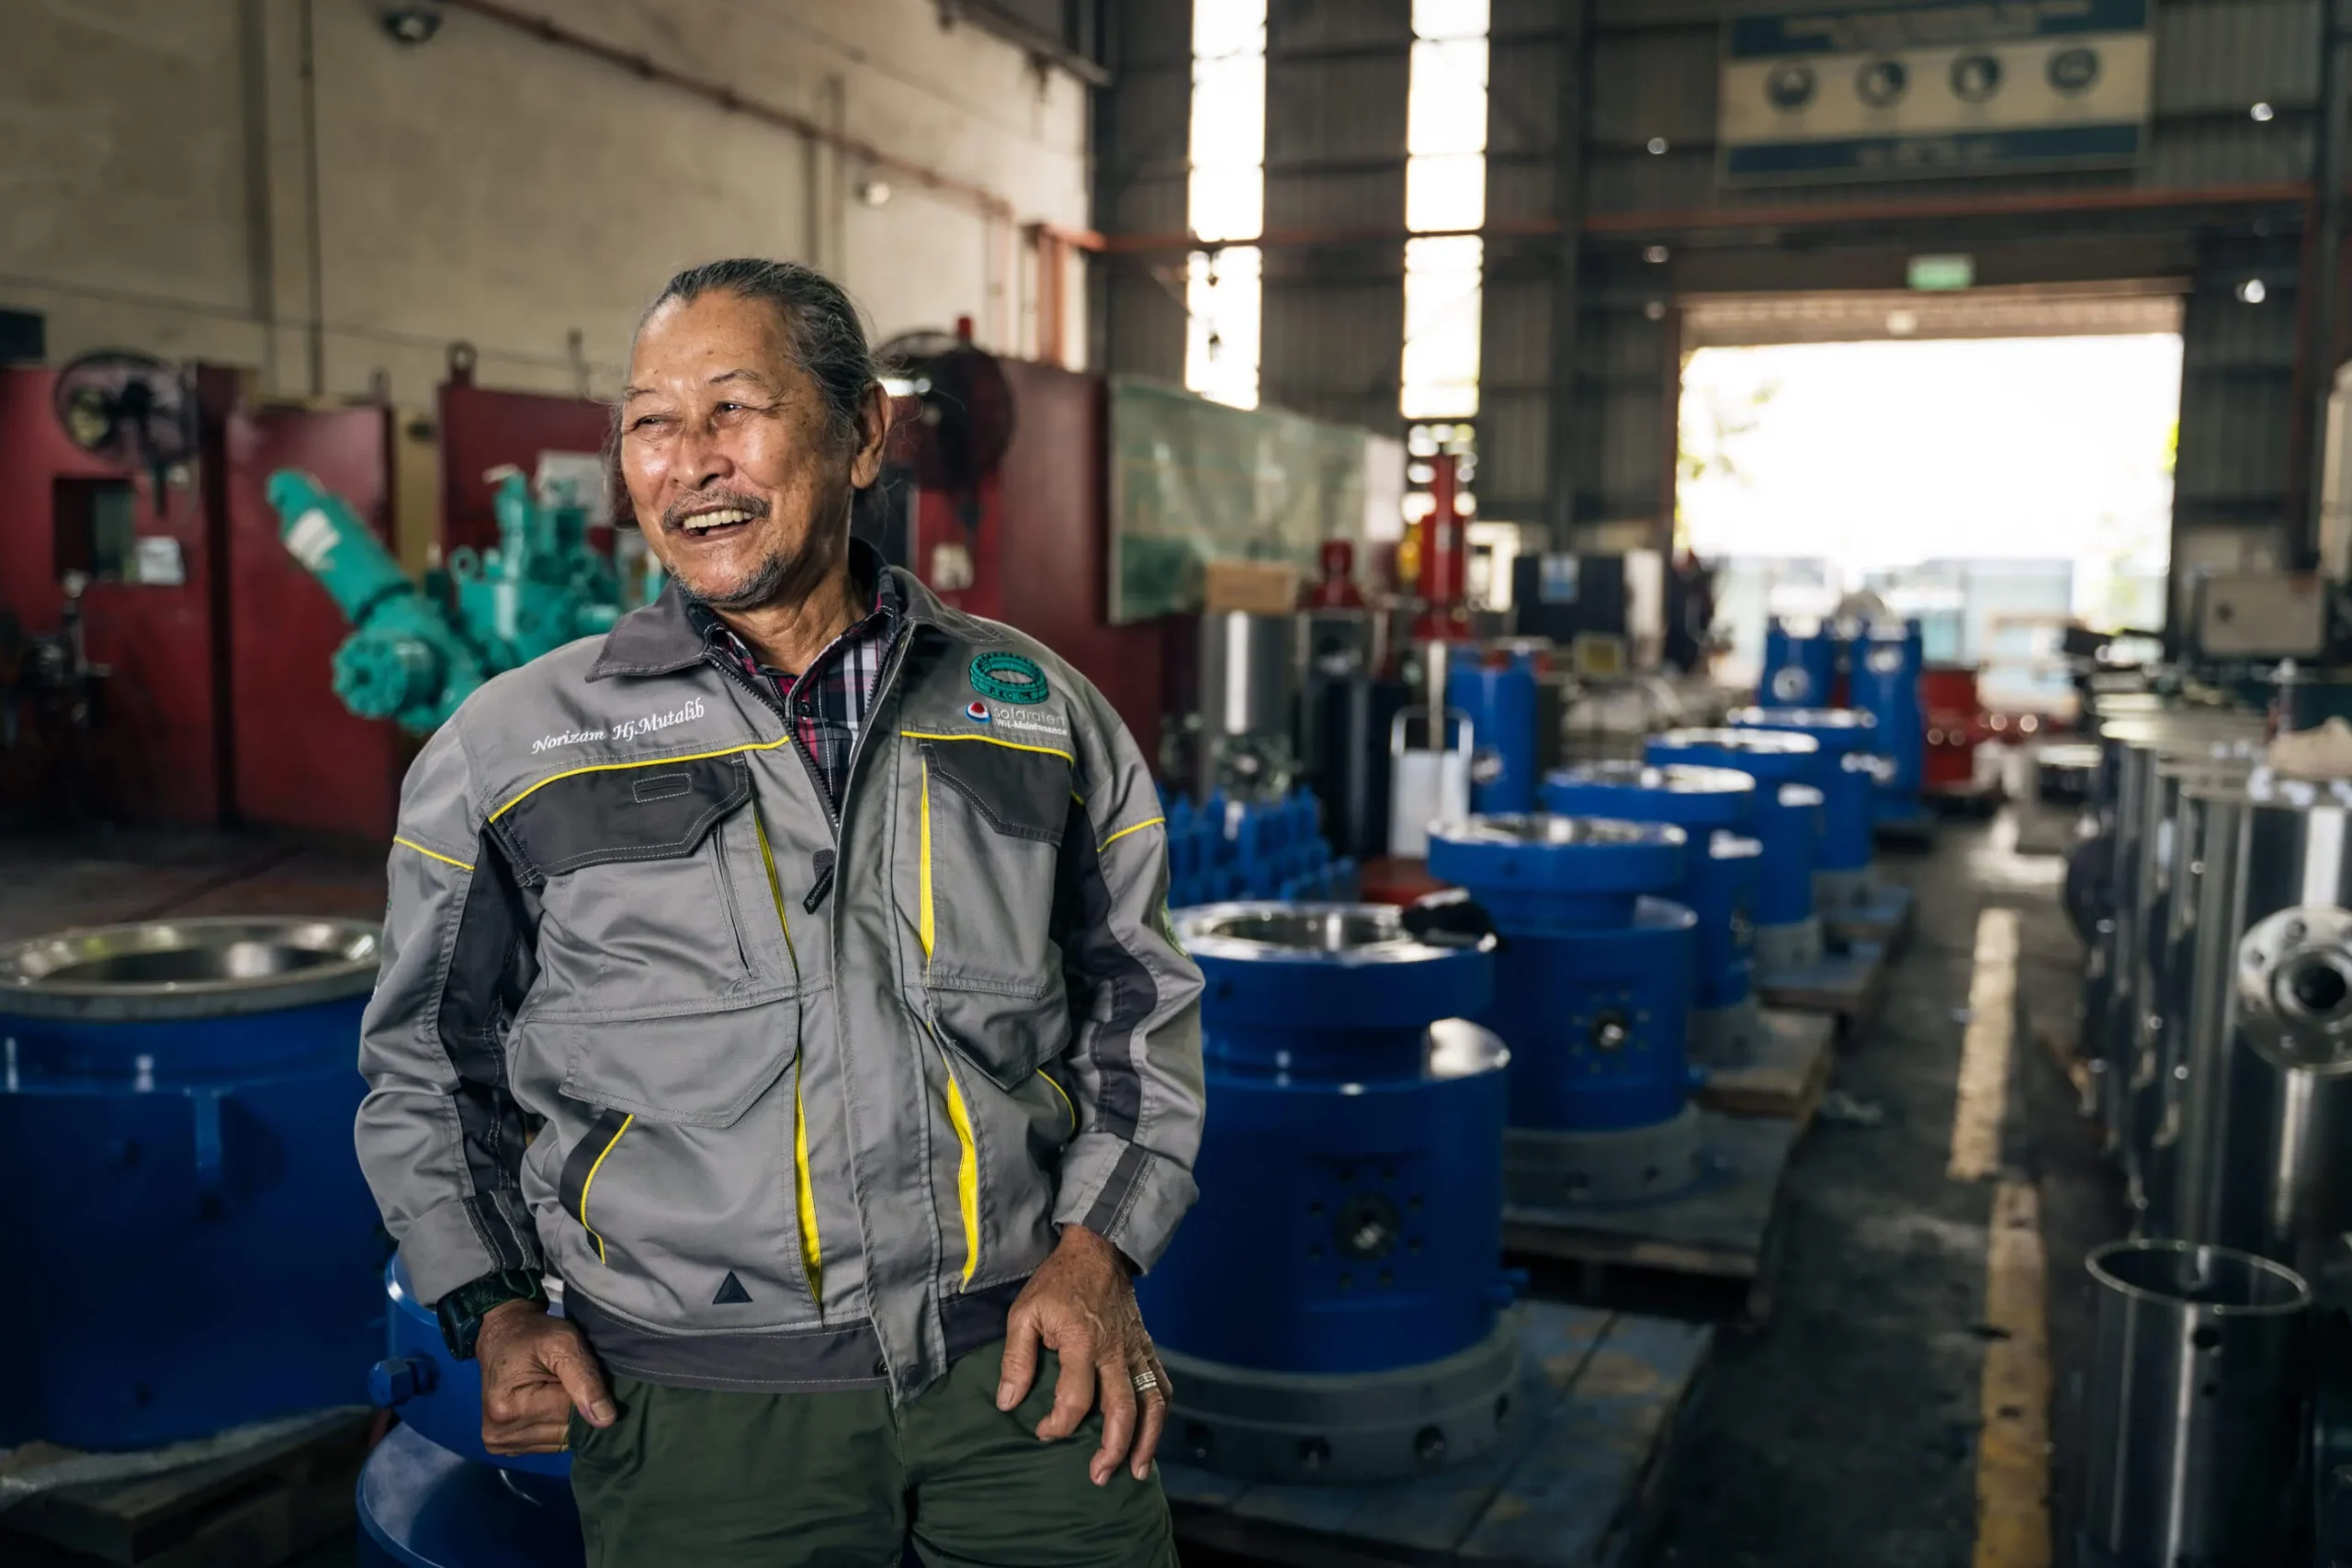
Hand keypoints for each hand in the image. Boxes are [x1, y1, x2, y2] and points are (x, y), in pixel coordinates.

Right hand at [477, 1300, 615, 1454]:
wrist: (502, 1337)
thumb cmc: (534, 1335)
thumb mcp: (564, 1342)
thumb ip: (586, 1380)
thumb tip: (606, 1421)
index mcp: (510, 1409)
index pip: (571, 1416)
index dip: (587, 1395)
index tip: (583, 1374)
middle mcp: (500, 1435)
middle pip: (565, 1434)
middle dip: (577, 1408)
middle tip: (570, 1381)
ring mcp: (501, 1444)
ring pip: (560, 1442)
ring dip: (567, 1419)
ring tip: (558, 1391)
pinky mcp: (505, 1447)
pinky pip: (549, 1445)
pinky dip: (555, 1426)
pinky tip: (549, 1405)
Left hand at [996, 1225, 1172, 1484]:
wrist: (1097, 1251)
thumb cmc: (1056, 1284)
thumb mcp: (1024, 1312)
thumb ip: (1016, 1358)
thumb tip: (1008, 1402)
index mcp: (1080, 1343)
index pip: (1074, 1399)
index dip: (1058, 1423)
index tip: (1044, 1431)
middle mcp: (1114, 1352)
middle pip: (1122, 1410)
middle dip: (1113, 1449)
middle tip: (1098, 1476)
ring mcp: (1135, 1351)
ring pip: (1151, 1402)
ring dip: (1146, 1440)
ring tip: (1134, 1471)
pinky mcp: (1147, 1348)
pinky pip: (1162, 1385)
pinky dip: (1160, 1414)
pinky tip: (1151, 1437)